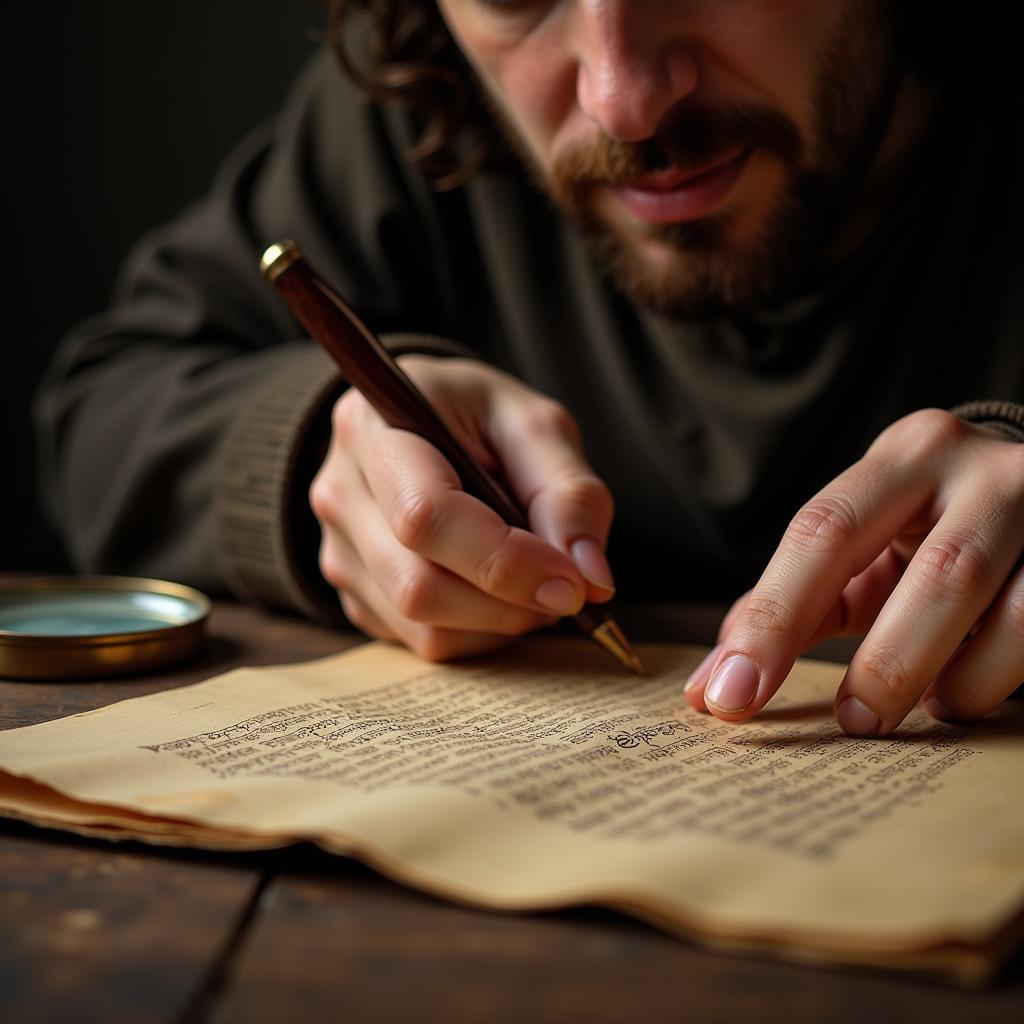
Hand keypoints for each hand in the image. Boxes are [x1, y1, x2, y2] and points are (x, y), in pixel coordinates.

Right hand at [310, 356, 614, 659]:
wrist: (424, 426)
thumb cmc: (479, 418)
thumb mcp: (535, 425)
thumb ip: (570, 492)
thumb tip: (590, 577)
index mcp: (374, 427)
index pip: (425, 517)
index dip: (504, 561)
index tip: (571, 582)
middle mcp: (339, 492)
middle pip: (419, 585)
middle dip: (510, 603)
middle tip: (566, 588)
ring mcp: (338, 548)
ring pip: (422, 626)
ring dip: (498, 622)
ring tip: (532, 581)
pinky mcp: (352, 591)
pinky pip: (419, 641)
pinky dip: (476, 632)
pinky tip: (495, 590)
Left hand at [684, 409, 1023, 734]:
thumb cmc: (925, 531)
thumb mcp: (860, 549)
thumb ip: (791, 603)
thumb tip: (714, 683)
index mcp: (902, 458)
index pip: (823, 533)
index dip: (773, 620)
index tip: (729, 695)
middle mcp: (979, 471)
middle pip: (936, 574)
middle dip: (884, 664)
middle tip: (852, 723)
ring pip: (1008, 611)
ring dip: (951, 678)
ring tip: (911, 714)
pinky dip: (992, 679)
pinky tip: (958, 697)